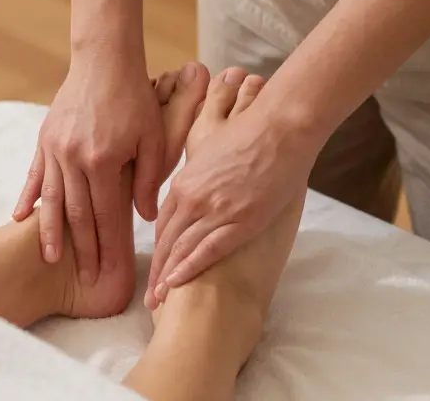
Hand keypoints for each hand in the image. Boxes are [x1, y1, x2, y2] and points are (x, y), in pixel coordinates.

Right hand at [12, 54, 175, 283]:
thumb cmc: (135, 97)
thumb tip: (145, 218)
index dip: (108, 245)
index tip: (109, 272)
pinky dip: (27, 198)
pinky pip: (35, 174)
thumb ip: (148, 178)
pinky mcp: (45, 139)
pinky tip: (20, 219)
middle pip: (77, 214)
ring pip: (51, 199)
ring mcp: (55, 148)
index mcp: (104, 160)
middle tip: (86, 278)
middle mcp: (74, 157)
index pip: (106, 213)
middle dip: (82, 249)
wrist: (104, 60)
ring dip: (51, 232)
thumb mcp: (153, 136)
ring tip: (50, 259)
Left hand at [147, 67, 323, 307]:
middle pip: (167, 241)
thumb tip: (203, 192)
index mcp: (186, 182)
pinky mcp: (239, 219)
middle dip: (156, 271)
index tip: (153, 271)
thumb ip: (203, 178)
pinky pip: (207, 250)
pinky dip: (189, 270)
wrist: (280, 126)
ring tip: (158, 302)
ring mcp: (215, 208)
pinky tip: (176, 286)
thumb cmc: (252, 135)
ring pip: (181, 250)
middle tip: (149, 298)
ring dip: (167, 278)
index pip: (164, 225)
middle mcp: (193, 197)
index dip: (158, 251)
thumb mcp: (214, 155)